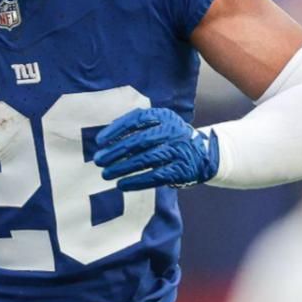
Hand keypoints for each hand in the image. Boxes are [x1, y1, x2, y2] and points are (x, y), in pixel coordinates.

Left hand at [92, 107, 218, 190]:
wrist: (202, 154)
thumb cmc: (169, 138)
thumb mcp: (158, 125)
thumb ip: (135, 127)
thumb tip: (104, 140)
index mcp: (164, 116)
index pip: (137, 119)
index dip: (116, 130)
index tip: (99, 142)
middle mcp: (173, 131)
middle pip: (139, 141)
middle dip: (116, 152)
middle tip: (99, 161)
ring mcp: (178, 151)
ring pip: (146, 159)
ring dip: (123, 168)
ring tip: (106, 174)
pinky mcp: (181, 170)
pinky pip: (155, 176)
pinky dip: (136, 181)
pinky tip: (122, 185)